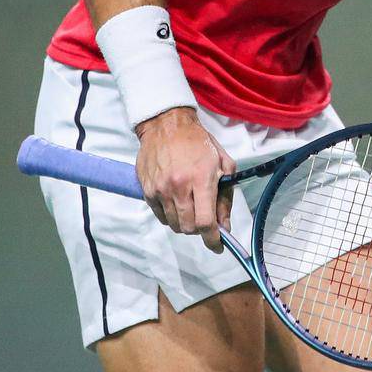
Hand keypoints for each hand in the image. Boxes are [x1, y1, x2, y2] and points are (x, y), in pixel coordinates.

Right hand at [134, 108, 234, 252]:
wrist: (166, 125)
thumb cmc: (199, 143)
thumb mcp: (223, 164)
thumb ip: (225, 196)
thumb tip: (224, 226)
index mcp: (200, 179)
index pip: (206, 221)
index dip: (213, 240)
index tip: (218, 246)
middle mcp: (178, 187)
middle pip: (189, 227)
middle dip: (200, 230)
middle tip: (205, 220)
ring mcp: (160, 190)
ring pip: (174, 225)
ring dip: (185, 224)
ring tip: (191, 208)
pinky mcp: (147, 191)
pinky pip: (160, 216)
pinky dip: (171, 217)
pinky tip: (177, 203)